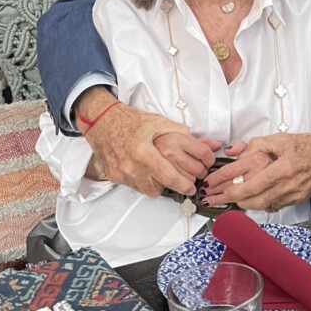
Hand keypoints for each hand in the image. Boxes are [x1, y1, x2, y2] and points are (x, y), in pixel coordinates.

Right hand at [76, 88, 215, 197]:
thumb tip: (208, 146)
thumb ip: (183, 136)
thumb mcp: (160, 122)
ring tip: (163, 171)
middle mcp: (131, 166)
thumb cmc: (132, 121)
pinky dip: (146, 181)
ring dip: (160, 184)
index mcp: (144, 152)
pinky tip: (148, 170)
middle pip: (160, 187)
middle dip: (176, 186)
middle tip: (185, 181)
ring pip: (149, 190)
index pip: (169, 177)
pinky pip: (137, 186)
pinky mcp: (115, 177)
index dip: (183, 185)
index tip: (192, 187)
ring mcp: (121, 173)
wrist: (102, 121)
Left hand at [203, 129, 310, 211]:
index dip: (228, 187)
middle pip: (252, 201)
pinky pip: (272, 205)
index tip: (212, 186)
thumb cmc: (307, 145)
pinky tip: (250, 197)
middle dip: (230, 200)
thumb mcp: (279, 139)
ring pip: (260, 206)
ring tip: (228, 197)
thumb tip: (233, 151)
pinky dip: (258, 202)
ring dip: (242, 203)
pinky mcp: (296, 200)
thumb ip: (254, 145)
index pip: (250, 183)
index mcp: (284, 167)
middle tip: (214, 196)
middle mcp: (289, 185)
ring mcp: (293, 195)